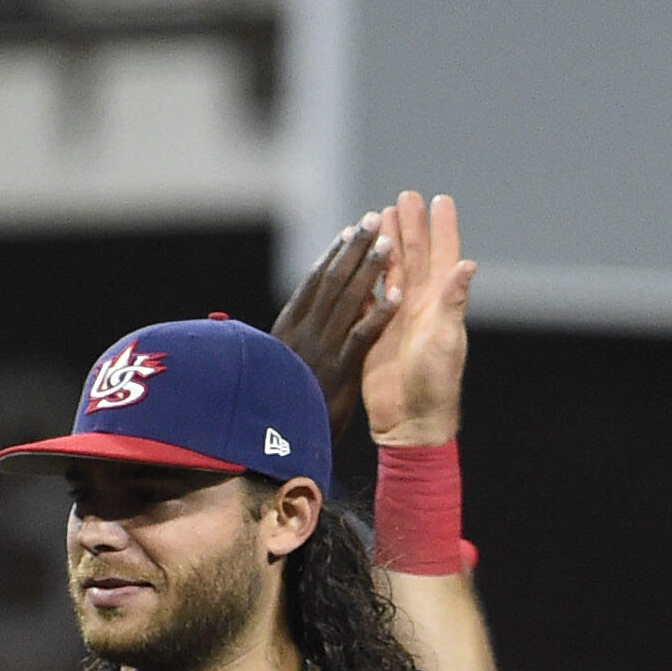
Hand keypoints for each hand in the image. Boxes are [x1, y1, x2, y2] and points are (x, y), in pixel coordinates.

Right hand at [271, 214, 390, 437]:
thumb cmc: (275, 412)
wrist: (273, 452)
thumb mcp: (273, 373)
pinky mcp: (338, 372)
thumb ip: (285, 346)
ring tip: (389, 242)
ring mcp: (320, 351)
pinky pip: (362, 337)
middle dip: (353, 249)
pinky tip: (398, 293)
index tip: (347, 233)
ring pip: (347, 301)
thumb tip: (287, 329)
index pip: (313, 284)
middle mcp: (302, 334)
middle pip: (331, 282)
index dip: (332, 256)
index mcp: (287, 331)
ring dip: (369, 270)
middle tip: (373, 218)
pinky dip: (379, 314)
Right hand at [357, 189, 470, 448]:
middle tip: (404, 196)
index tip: (441, 200)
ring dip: (386, 245)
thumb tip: (467, 264)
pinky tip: (356, 261)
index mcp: (440, 303)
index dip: (443, 227)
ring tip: (378, 217)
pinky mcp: (375, 334)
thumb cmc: (435, 383)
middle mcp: (420, 306)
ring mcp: (397, 319)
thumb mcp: (446, 339)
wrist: (410, 420)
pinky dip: (364, 277)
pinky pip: (368, 298)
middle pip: (415, 256)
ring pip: (391, 272)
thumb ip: (453, 300)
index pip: (443, 256)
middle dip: (410, 225)